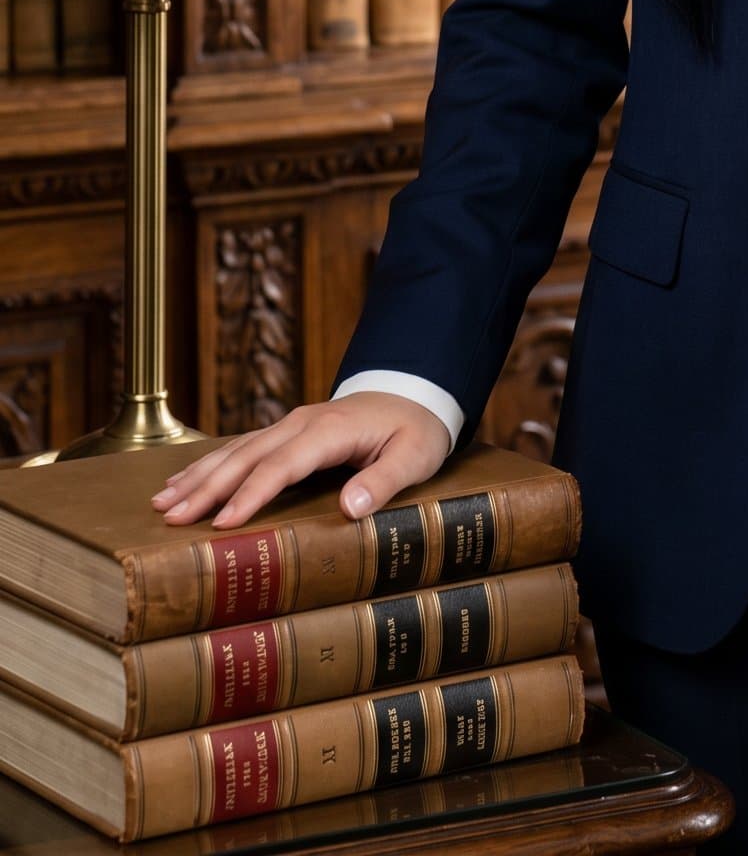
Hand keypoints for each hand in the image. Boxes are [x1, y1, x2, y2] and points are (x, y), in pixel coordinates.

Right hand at [148, 394, 452, 529]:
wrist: (416, 392)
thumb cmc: (417, 429)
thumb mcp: (415, 455)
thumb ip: (385, 481)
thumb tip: (351, 508)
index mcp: (330, 431)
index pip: (282, 465)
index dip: (252, 494)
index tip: (222, 524)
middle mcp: (302, 423)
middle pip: (247, 457)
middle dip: (207, 488)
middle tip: (170, 518)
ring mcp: (291, 424)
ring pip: (236, 450)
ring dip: (199, 476)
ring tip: (162, 503)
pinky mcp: (288, 432)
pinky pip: (242, 447)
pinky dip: (211, 465)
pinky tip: (185, 481)